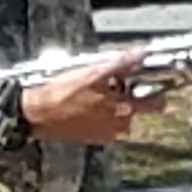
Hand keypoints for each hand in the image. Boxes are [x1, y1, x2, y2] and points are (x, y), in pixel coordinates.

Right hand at [18, 49, 149, 146]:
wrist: (35, 115)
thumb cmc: (61, 93)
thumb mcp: (92, 72)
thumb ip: (120, 63)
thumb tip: (140, 54)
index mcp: (123, 109)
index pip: (155, 103)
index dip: (156, 91)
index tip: (150, 82)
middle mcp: (118, 125)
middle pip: (134, 108)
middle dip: (126, 95)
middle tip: (109, 82)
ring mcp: (105, 133)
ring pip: (118, 116)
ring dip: (112, 105)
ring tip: (92, 92)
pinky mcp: (91, 138)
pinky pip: (104, 124)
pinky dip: (99, 114)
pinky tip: (83, 103)